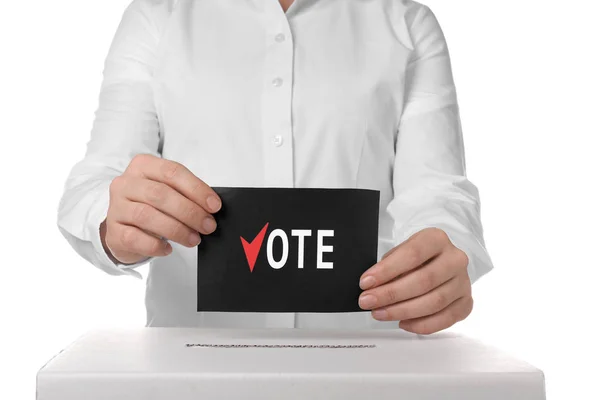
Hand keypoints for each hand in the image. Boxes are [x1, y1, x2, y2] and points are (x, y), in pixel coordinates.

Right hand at [101, 154, 221, 264]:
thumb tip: (211, 207)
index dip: (196, 189)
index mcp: (143, 166)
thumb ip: (186, 194)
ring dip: (177, 229)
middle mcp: (126, 183)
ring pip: (147, 216)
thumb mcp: (168, 191)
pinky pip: (135, 238)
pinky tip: (168, 248)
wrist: (124, 225)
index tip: (214, 206)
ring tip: (194, 238)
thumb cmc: (152, 205)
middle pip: (160, 194)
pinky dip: (156, 245)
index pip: (172, 172)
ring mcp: (116, 207)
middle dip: (189, 212)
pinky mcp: (113, 231)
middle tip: (208, 225)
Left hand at [358, 228, 471, 333]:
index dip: (387, 270)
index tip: (366, 282)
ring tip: (380, 313)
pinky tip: (403, 322)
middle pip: (423, 281)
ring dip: (402, 311)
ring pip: (434, 302)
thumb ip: (389, 267)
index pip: (412, 255)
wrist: (439, 261)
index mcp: (437, 239)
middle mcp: (455, 259)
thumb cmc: (416, 257)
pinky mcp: (465, 303)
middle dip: (391, 294)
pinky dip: (421, 325)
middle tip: (368, 301)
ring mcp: (463, 282)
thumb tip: (372, 288)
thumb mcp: (400, 252)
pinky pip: (445, 319)